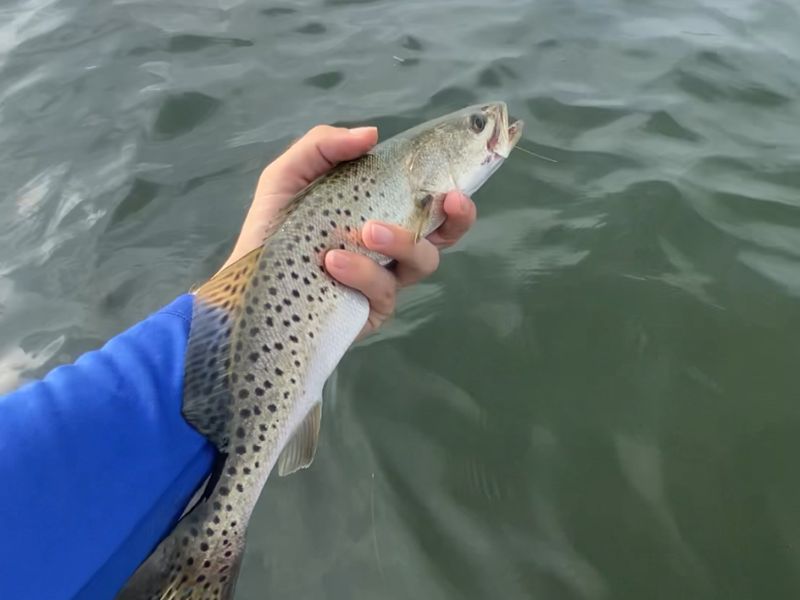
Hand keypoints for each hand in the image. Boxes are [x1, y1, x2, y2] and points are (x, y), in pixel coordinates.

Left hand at [222, 125, 476, 338]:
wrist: (245, 282)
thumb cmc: (272, 227)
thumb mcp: (290, 176)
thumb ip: (324, 146)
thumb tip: (373, 134)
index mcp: (380, 213)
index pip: (429, 206)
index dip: (453, 198)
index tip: (454, 188)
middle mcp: (389, 249)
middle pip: (444, 238)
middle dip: (457, 220)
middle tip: (447, 203)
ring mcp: (383, 282)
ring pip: (422, 262)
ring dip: (401, 241)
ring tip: (363, 233)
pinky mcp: (370, 311)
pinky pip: (384, 290)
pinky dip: (362, 272)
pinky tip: (332, 263)